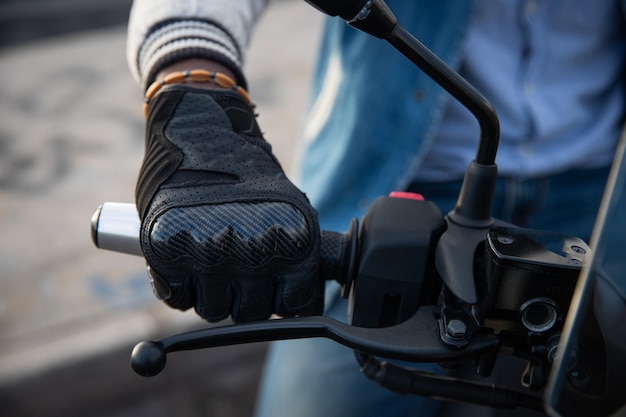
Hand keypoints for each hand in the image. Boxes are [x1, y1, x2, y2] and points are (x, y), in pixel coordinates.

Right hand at [136, 84, 322, 321]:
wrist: (200, 128)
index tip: (275, 289)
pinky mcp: (165, 251)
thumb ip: (292, 252)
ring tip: (214, 267)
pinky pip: (176, 298)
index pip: (293, 304)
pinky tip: (188, 267)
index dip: (283, 299)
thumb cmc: (246, 170)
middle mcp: (250, 252)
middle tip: (240, 273)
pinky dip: (181, 290)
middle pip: (252, 312)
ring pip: (213, 310)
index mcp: (290, 241)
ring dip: (214, 297)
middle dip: (247, 298)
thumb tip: (297, 298)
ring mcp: (206, 254)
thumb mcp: (286, 206)